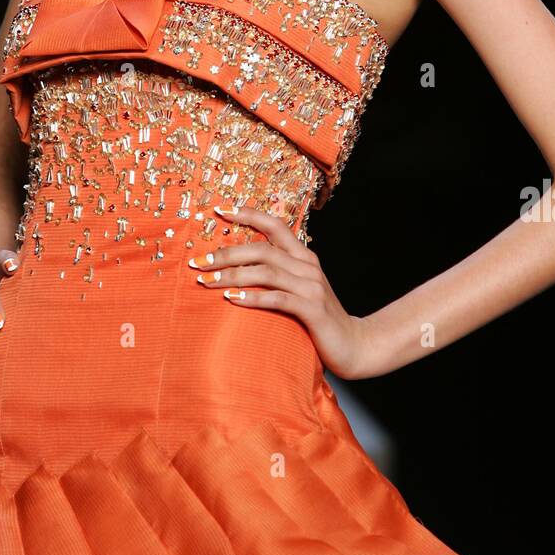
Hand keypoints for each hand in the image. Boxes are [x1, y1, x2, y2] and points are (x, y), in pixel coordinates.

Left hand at [188, 200, 369, 381]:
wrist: (354, 345)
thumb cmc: (319, 318)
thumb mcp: (300, 289)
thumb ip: (279, 274)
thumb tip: (240, 266)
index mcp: (304, 256)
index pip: (275, 225)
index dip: (248, 214)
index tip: (219, 209)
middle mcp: (308, 266)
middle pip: (262, 248)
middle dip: (227, 253)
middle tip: (199, 262)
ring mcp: (311, 287)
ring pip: (266, 272)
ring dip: (232, 276)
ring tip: (207, 282)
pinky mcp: (312, 310)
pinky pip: (277, 299)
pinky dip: (253, 298)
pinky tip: (232, 300)